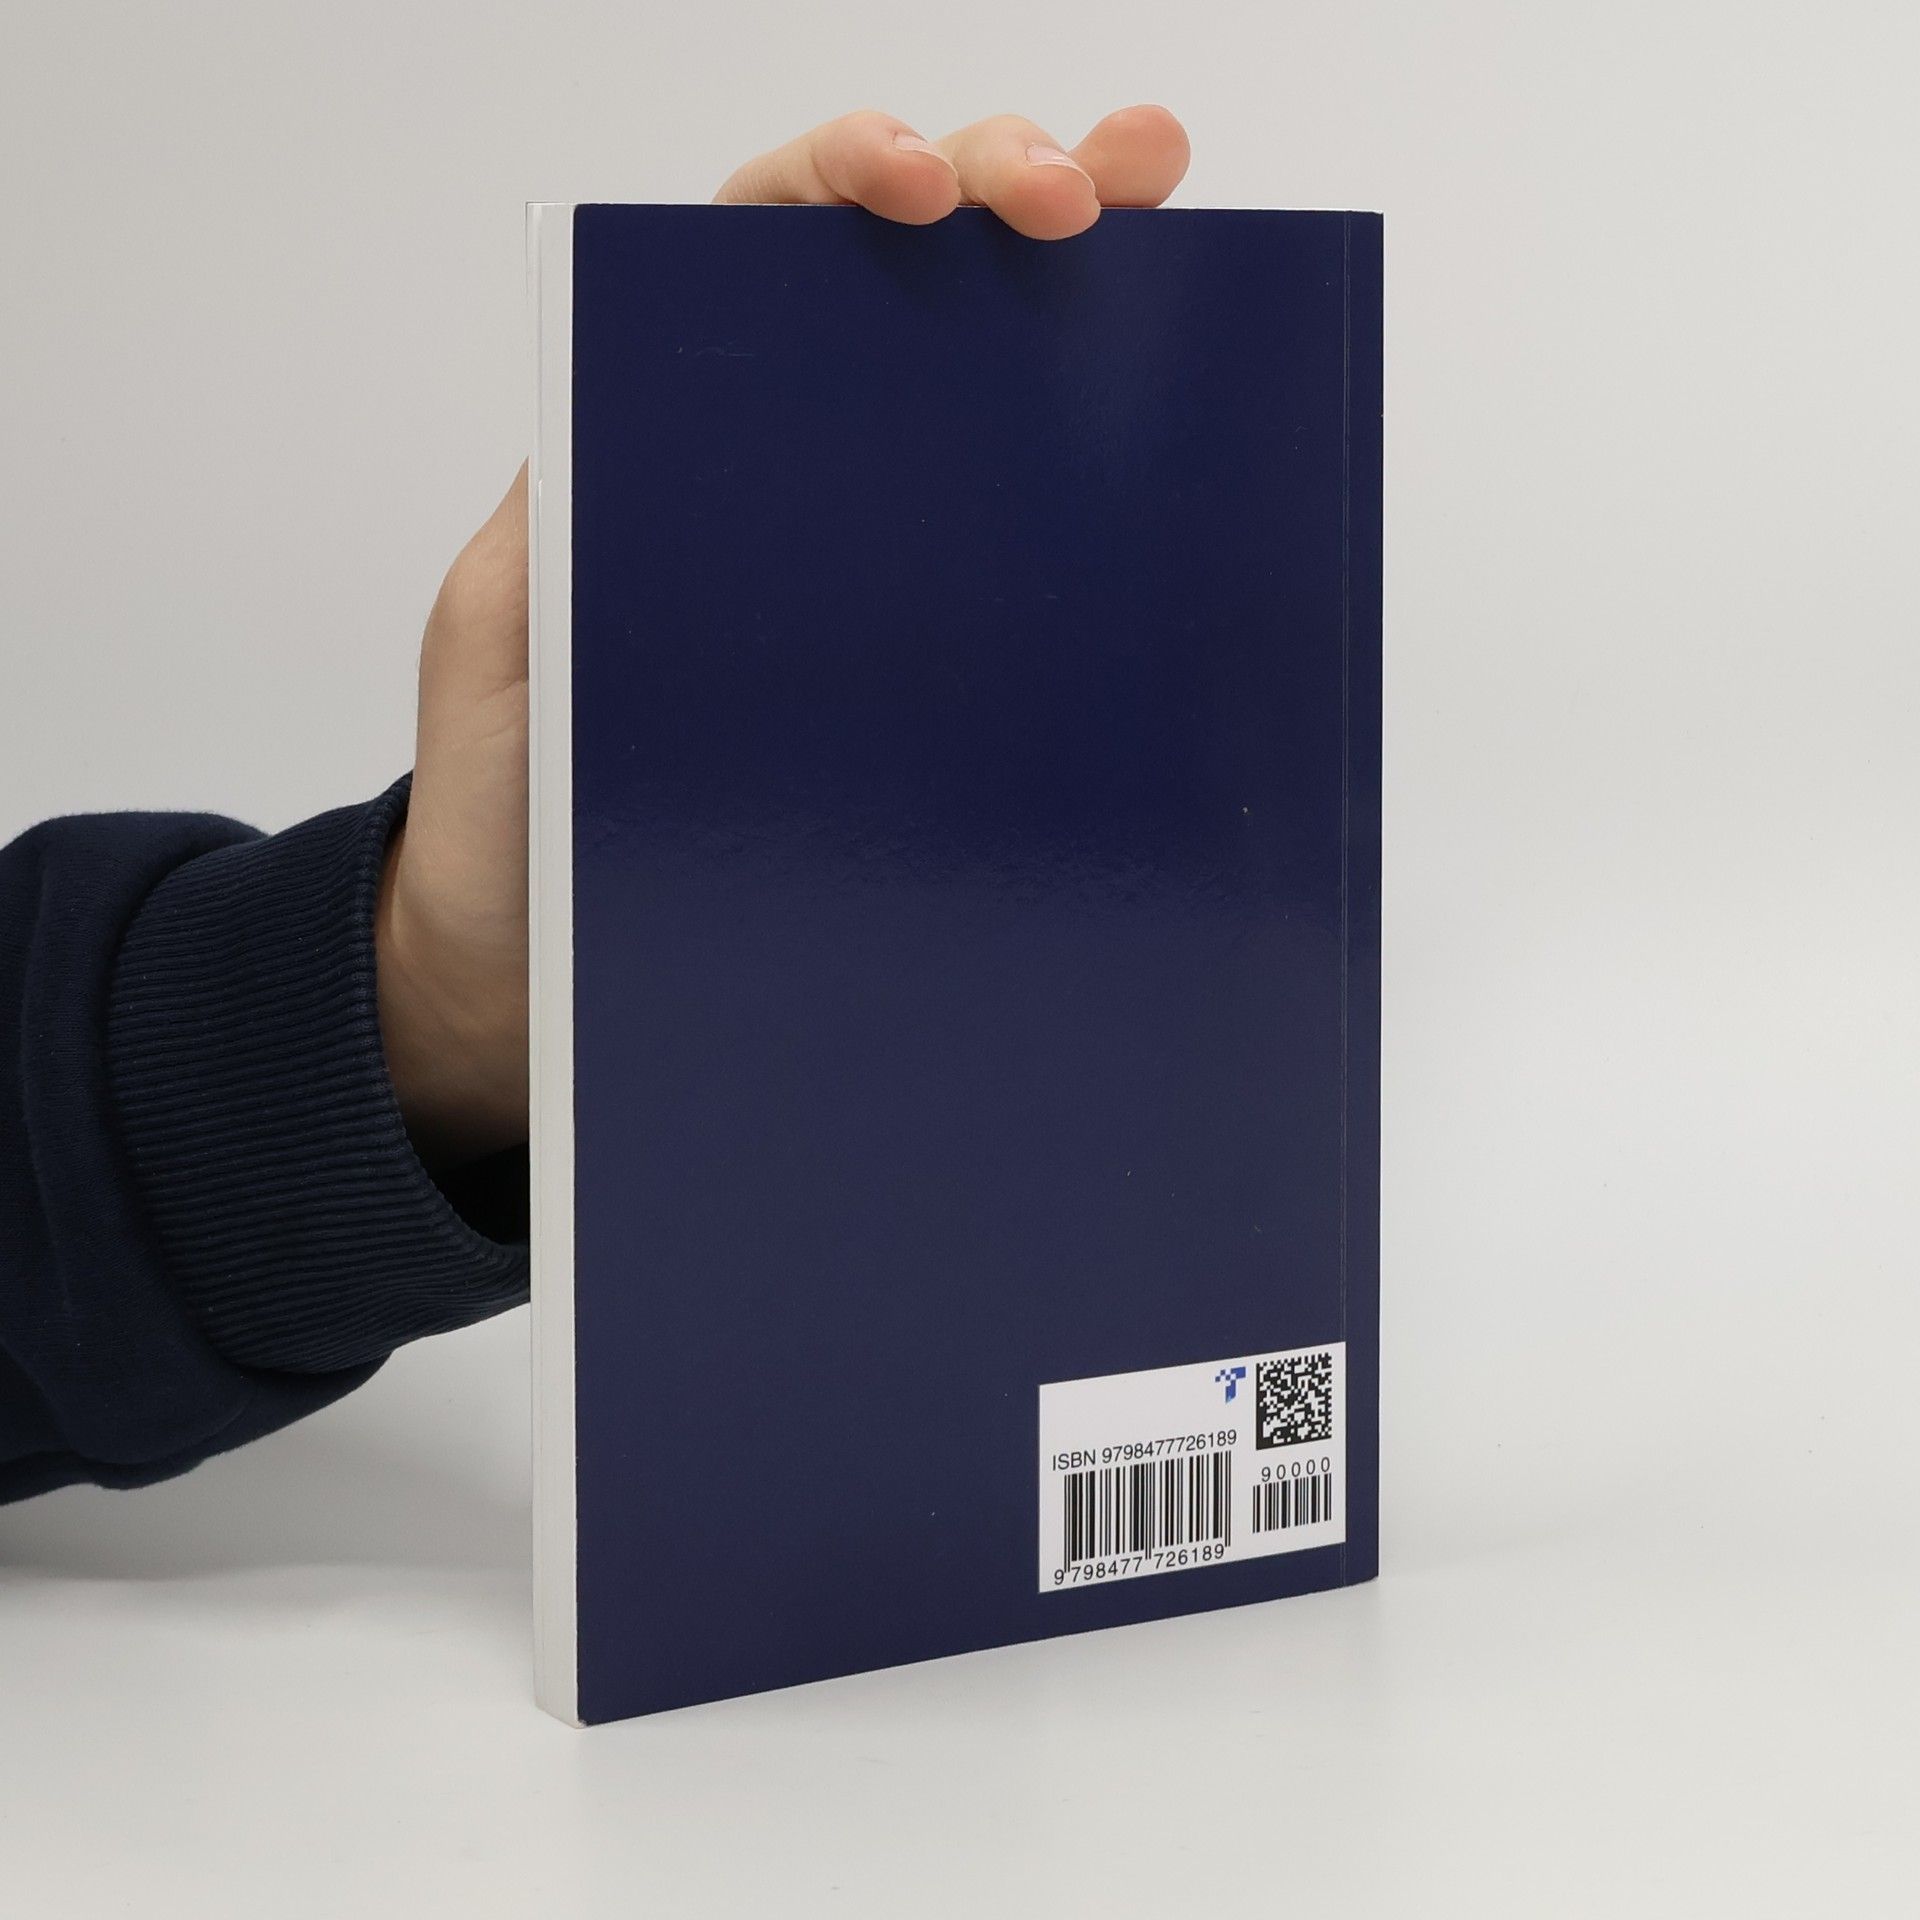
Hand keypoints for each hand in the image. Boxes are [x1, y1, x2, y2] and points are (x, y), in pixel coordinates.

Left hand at [376, 105, 1191, 1168]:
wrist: (534, 976)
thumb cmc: (506, 815)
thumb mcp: (510, 640)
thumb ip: (566, 528)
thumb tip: (686, 440)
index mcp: (658, 436)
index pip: (761, 243)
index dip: (849, 175)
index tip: (926, 188)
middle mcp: (773, 477)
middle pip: (901, 279)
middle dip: (1007, 188)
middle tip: (1100, 190)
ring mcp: (855, 566)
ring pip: (980, 390)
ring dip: (1081, 299)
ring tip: (1172, 239)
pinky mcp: (912, 669)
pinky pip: (1010, 550)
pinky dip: (1086, 477)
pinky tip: (1157, 446)